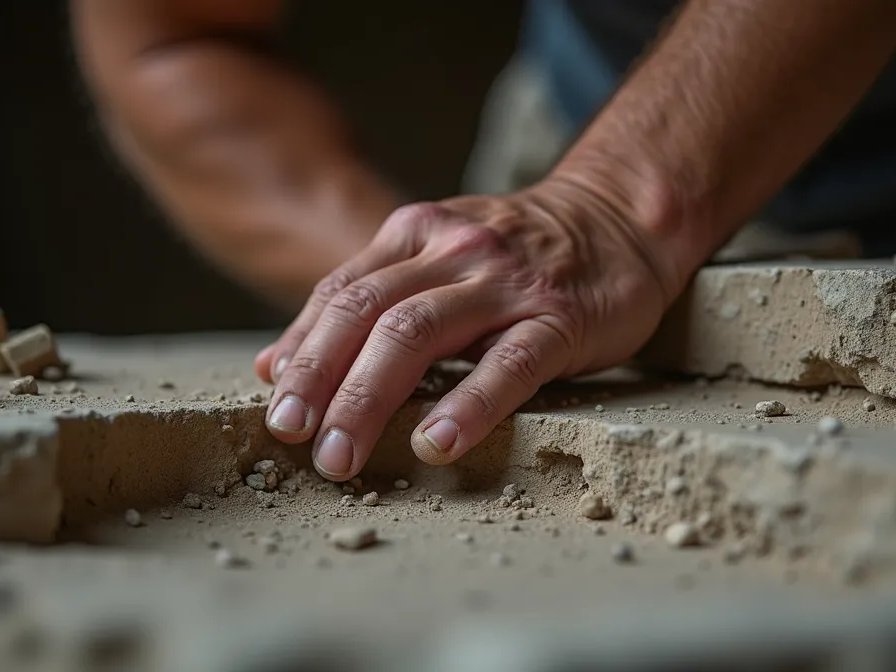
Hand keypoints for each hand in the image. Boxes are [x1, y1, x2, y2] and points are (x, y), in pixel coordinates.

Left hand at [254, 177, 681, 479]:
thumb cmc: (517, 258)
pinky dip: (466, 405)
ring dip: (370, 398)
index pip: (341, 294)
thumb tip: (276, 365)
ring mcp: (506, 283)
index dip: (302, 352)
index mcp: (414, 235)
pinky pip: (507, 365)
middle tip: (293, 438)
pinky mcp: (559, 318)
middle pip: (368, 314)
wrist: (620, 220)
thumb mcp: (432, 261)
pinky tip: (436, 443)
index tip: (274, 407)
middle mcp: (452, 251)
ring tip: (342, 454)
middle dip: (322, 380)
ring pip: (419, 335)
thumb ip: (361, 304)